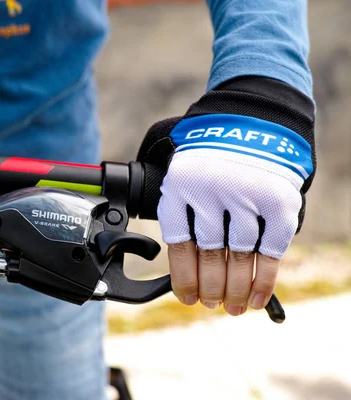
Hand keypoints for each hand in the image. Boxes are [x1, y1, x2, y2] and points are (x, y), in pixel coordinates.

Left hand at [137, 77, 315, 314]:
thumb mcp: (180, 177)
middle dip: (211, 289)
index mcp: (179, 187)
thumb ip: (182, 215)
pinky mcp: (278, 202)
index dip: (184, 280)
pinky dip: (264, 280)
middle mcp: (211, 192)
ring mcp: (246, 196)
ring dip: (236, 291)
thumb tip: (185, 272)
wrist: (252, 123)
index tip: (188, 298)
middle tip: (212, 305)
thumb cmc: (210, 160)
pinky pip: (271, 251)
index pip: (179, 247)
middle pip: (210, 257)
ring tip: (232, 308)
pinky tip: (256, 298)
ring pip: (240, 259)